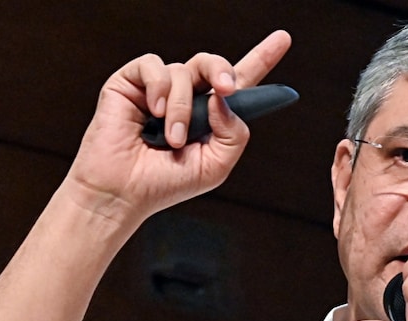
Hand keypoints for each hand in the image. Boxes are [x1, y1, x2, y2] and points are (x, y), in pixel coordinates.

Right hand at [64, 30, 291, 227]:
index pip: (241, 82)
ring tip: (172, 138)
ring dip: (183, 108)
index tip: (283, 39)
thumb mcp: (216, 166)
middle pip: (214, 65)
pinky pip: (154, 66)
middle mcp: (188, 97)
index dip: (263, 58)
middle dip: (224, 70)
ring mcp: (160, 88)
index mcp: (212, 116)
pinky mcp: (131, 83)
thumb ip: (234, 134)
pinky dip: (159, 88)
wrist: (124, 193)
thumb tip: (224, 99)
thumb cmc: (167, 183)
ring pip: (184, 72)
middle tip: (227, 88)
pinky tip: (153, 113)